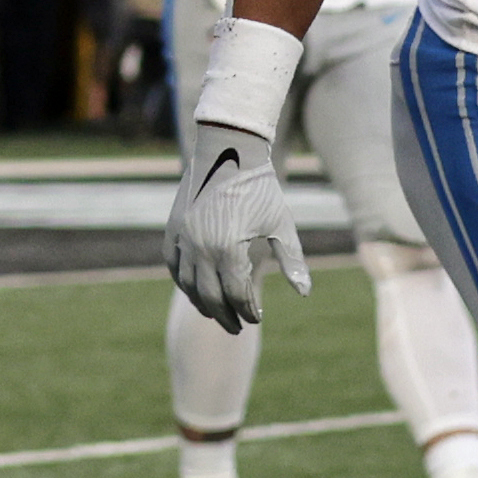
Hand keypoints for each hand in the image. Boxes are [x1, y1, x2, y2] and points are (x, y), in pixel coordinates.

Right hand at [166, 135, 310, 330]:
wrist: (229, 150)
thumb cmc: (260, 187)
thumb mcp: (281, 224)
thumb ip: (292, 260)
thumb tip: (304, 293)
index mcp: (229, 248)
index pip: (237, 294)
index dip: (248, 310)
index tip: (257, 318)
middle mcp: (201, 247)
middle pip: (210, 297)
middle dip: (225, 316)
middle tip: (237, 327)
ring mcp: (183, 238)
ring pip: (188, 284)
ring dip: (202, 303)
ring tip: (216, 312)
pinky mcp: (173, 228)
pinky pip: (173, 264)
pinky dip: (183, 281)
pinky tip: (194, 289)